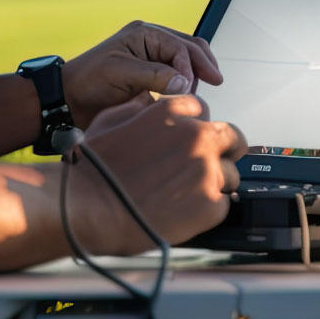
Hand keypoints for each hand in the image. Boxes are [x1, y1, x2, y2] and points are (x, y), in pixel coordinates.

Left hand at [63, 20, 222, 126]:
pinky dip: (185, 82)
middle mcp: (150, 41)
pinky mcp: (149, 74)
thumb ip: (155, 76)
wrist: (68, 99)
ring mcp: (150, 57)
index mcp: (144, 33)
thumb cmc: (89, 82)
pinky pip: (176, 73)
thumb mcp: (121, 74)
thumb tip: (184, 83)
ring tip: (197, 93)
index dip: (191, 67)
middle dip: (203, 64)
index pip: (179, 46)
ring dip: (195, 73)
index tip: (191, 89)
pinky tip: (188, 94)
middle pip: (189, 47)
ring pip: (185, 59)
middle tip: (216, 82)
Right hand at [67, 92, 246, 252]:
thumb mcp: (110, 121)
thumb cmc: (92, 170)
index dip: (195, 127)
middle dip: (223, 149)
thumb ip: (140, 109)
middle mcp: (197, 136)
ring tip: (188, 196)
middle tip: (211, 164)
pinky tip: (184, 214)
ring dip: (214, 183)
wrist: (87, 211)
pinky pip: (222, 205)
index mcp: (174, 113)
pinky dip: (207, 210)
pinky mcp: (211, 204)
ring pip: (230, 174)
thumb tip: (150, 104)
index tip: (191, 141)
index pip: (203, 111)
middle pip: (231, 137)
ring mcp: (207, 170)